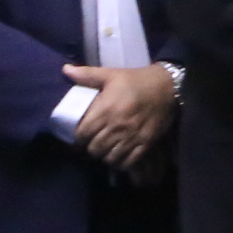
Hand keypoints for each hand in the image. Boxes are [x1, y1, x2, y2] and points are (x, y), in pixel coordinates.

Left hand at [61, 64, 177, 168]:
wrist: (167, 86)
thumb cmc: (135, 81)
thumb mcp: (111, 74)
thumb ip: (87, 75)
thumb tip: (65, 70)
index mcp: (105, 110)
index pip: (82, 134)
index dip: (78, 137)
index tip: (80, 135)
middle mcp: (116, 126)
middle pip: (94, 148)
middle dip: (91, 147)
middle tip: (93, 143)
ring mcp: (131, 137)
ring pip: (110, 157)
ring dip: (105, 156)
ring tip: (106, 150)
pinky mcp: (145, 143)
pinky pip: (128, 162)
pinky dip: (121, 162)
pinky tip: (119, 156)